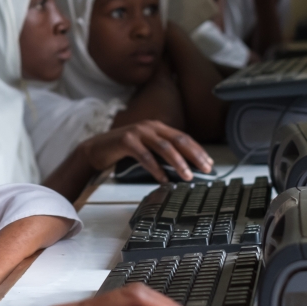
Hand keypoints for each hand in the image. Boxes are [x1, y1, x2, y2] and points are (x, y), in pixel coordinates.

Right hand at [83, 120, 213, 183]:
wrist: (97, 148)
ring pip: (164, 147)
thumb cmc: (124, 150)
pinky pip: (145, 156)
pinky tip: (163, 179)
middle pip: (178, 140)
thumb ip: (163, 153)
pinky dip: (156, 168)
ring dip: (178, 163)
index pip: (183, 137)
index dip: (198, 150)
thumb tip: (185, 168)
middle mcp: (150, 126)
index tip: (209, 163)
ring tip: (187, 176)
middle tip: (205, 169)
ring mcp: (138, 132)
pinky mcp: (126, 140)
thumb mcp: (147, 148)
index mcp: (158, 127)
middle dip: (194, 155)